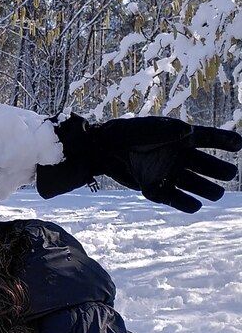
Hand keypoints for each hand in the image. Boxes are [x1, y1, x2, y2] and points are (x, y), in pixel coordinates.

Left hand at [95, 117, 240, 212]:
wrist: (105, 149)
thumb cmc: (129, 134)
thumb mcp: (149, 128)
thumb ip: (169, 130)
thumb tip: (188, 132)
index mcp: (182, 139)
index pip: (210, 139)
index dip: (226, 140)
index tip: (239, 145)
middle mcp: (180, 157)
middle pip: (209, 166)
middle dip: (221, 170)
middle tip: (228, 174)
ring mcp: (169, 174)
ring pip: (198, 186)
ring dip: (209, 190)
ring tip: (215, 193)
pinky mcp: (156, 189)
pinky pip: (177, 200)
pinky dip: (186, 204)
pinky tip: (194, 205)